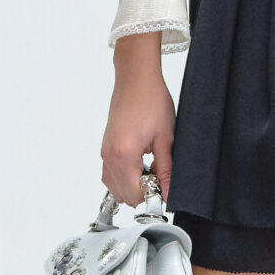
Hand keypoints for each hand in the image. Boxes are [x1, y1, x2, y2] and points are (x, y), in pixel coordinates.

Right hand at [103, 31, 175, 205]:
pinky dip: (125, 176)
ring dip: (133, 185)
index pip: (135, 194)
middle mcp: (109, 156)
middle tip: (161, 176)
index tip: (166, 187)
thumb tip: (169, 194)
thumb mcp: (165, 138)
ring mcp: (105, 153)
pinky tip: (141, 164)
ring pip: (115, 187)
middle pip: (123, 195)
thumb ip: (167, 170)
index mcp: (124, 155)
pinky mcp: (105, 148)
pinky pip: (111, 174)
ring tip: (152, 168)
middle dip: (143, 192)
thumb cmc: (151, 100)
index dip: (153, 195)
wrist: (136, 78)